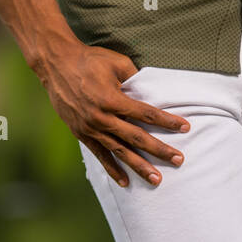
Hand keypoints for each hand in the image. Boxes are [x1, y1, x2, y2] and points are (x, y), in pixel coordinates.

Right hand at [36, 39, 189, 186]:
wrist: (56, 64)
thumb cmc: (89, 60)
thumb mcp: (117, 63)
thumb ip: (136, 78)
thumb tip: (152, 91)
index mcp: (112, 99)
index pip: (147, 114)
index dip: (167, 121)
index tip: (185, 128)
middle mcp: (102, 117)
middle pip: (136, 137)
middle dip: (159, 150)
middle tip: (178, 160)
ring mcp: (90, 128)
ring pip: (120, 151)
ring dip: (139, 166)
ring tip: (156, 179)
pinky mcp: (81, 133)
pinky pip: (100, 154)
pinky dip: (112, 169)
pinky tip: (125, 182)